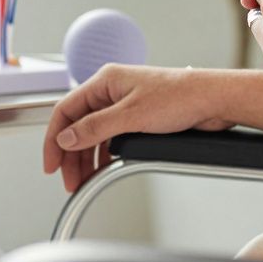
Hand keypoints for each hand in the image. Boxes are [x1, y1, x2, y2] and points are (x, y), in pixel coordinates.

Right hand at [43, 65, 234, 191]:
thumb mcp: (131, 116)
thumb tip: (66, 137)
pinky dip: (102, 155)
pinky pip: (110, 137)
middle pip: (77, 125)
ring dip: (85, 157)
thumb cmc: (178, 97)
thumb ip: (95, 128)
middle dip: (70, 154)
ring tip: (82, 180)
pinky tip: (100, 169)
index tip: (51, 164)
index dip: (53, 139)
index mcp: (104, 81)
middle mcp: (111, 90)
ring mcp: (124, 103)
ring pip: (93, 134)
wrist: (212, 100)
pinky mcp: (137, 116)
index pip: (65, 110)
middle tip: (69, 180)